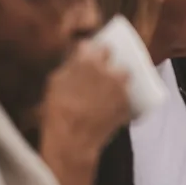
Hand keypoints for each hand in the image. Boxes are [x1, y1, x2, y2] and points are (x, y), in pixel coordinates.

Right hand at [39, 42, 132, 159]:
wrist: (72, 139)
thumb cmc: (57, 110)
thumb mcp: (55, 82)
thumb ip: (69, 66)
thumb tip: (77, 56)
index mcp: (89, 62)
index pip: (98, 45)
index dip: (94, 50)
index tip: (92, 55)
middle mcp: (110, 71)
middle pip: (116, 59)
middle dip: (109, 63)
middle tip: (100, 72)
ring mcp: (122, 88)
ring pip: (126, 75)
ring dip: (119, 79)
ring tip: (108, 88)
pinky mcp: (129, 103)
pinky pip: (128, 95)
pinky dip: (122, 97)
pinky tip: (111, 104)